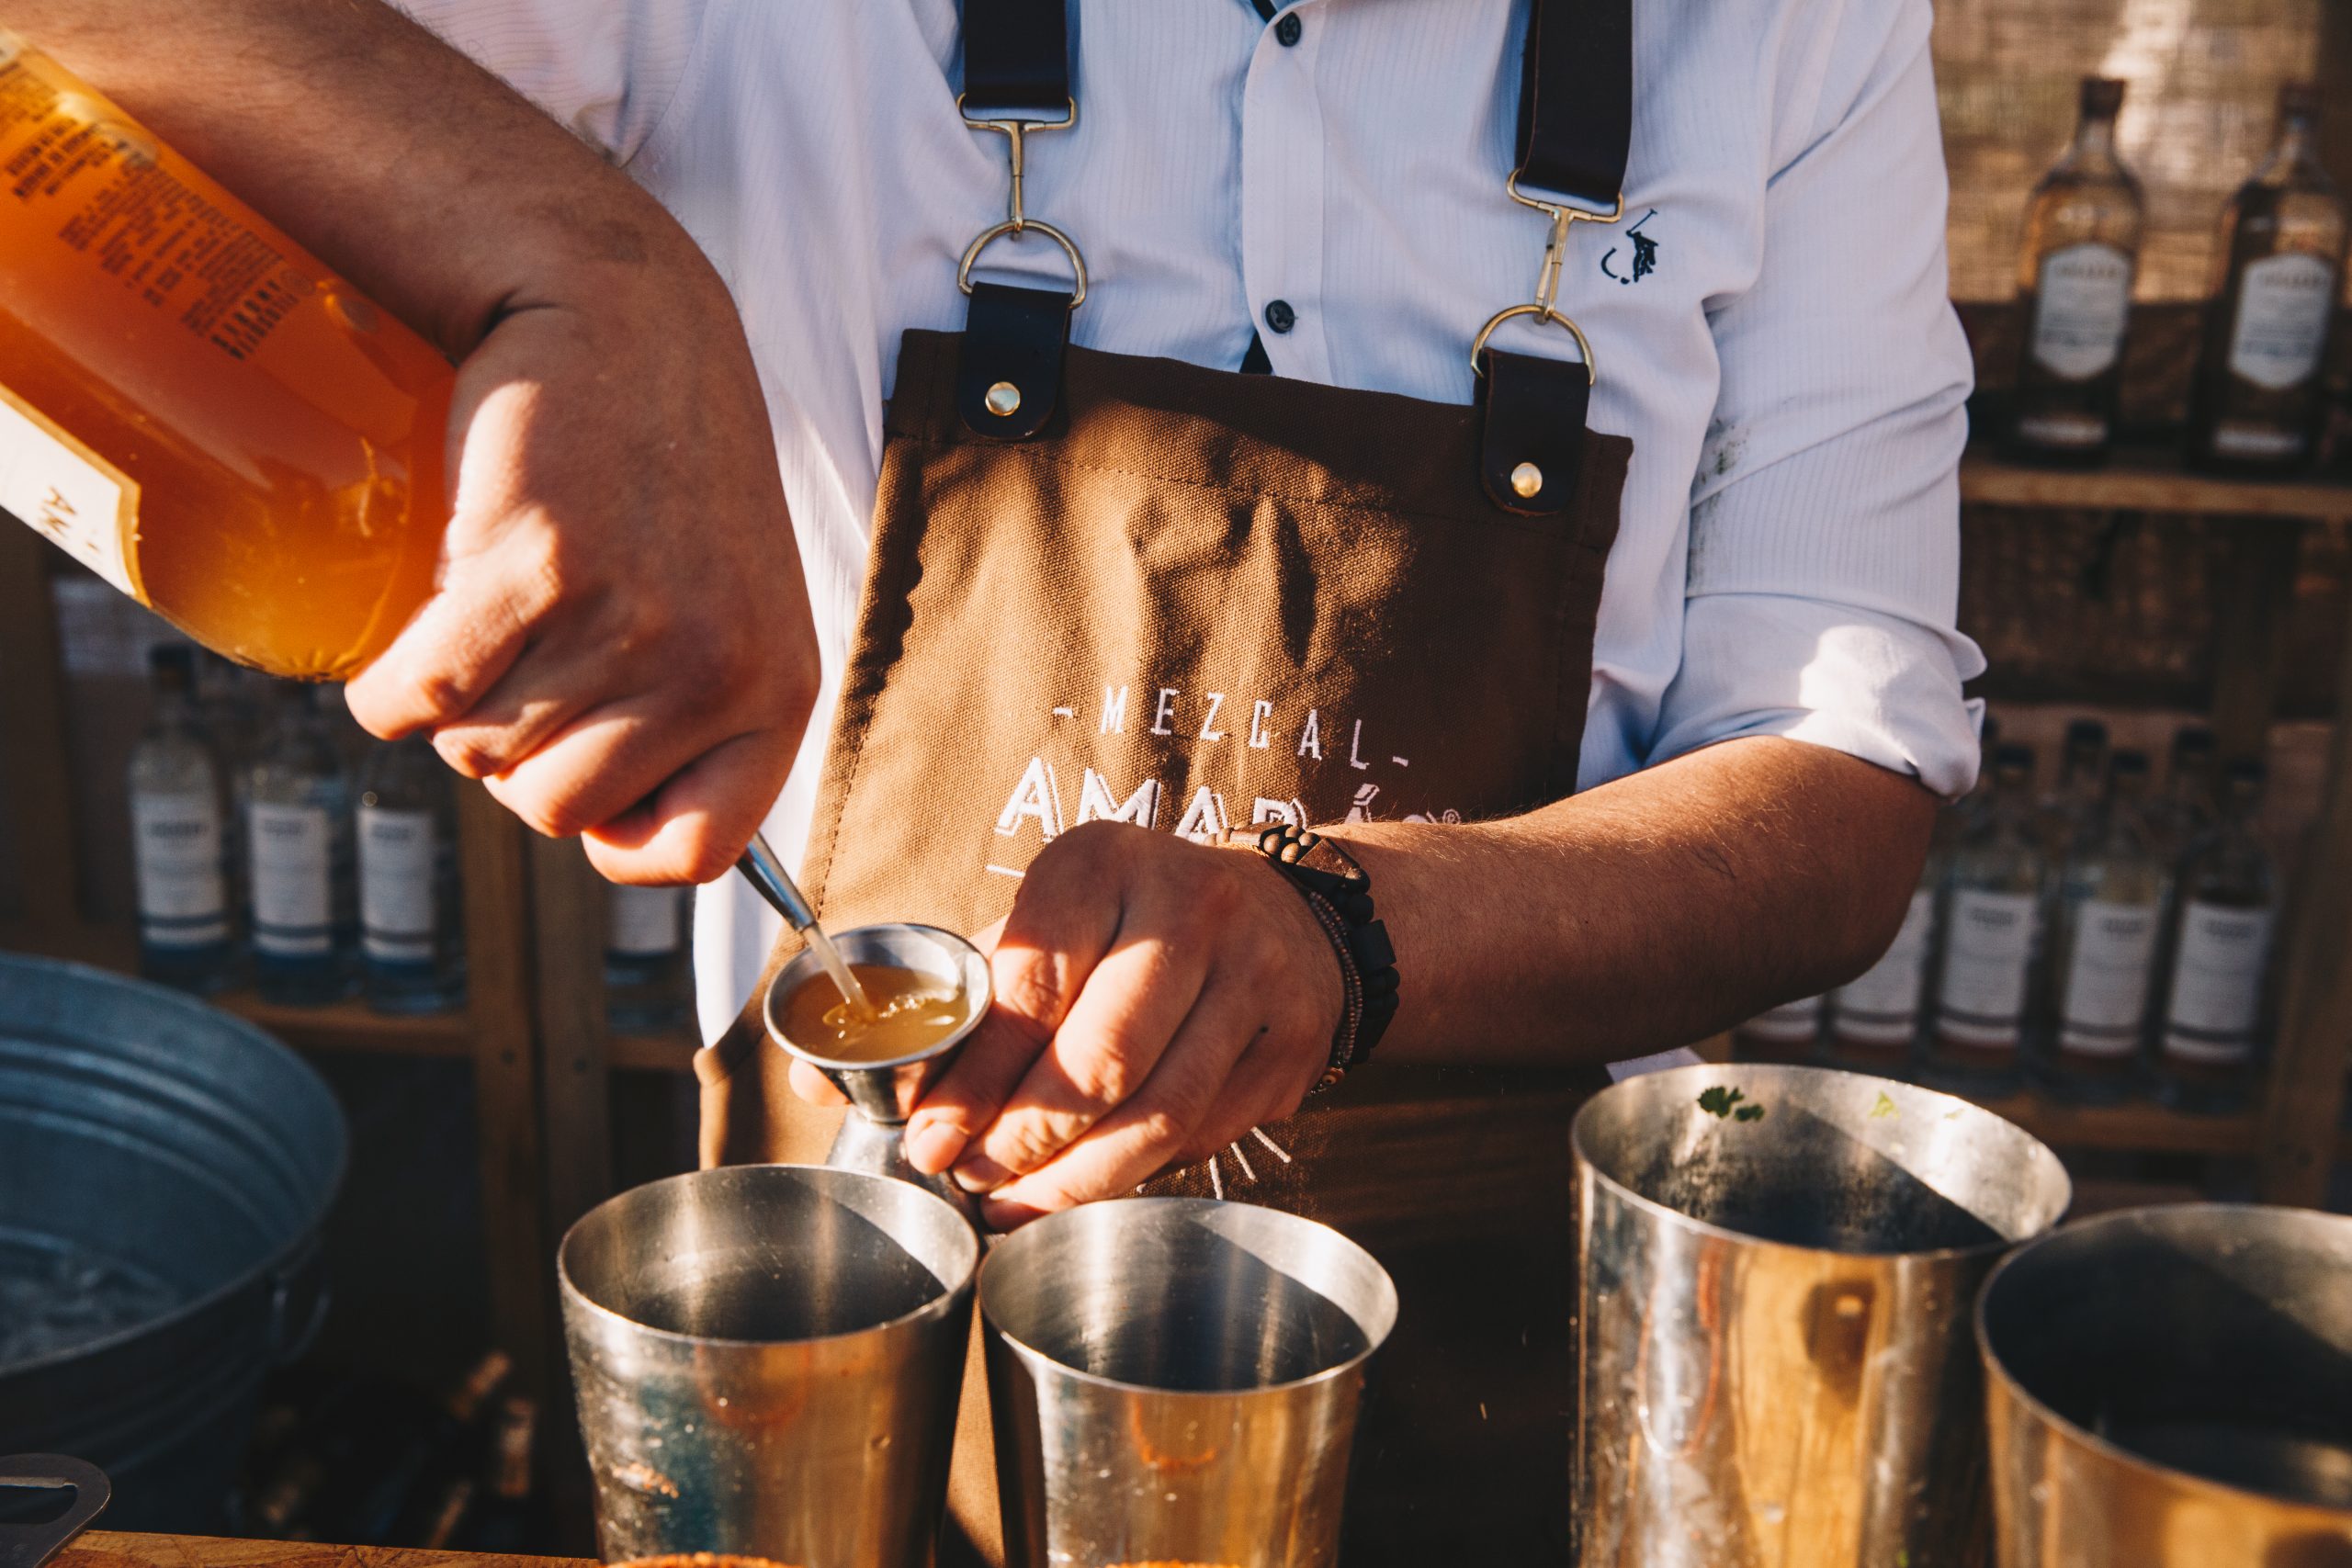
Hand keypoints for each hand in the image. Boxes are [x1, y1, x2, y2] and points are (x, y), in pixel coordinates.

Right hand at [344, 248, 816, 883]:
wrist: (622, 320)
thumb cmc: (667, 473)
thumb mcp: (734, 606)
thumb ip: (703, 717)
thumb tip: (616, 841)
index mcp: (775, 695)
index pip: (693, 854)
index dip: (615, 837)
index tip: (585, 780)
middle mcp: (715, 670)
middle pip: (554, 809)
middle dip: (513, 758)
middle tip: (519, 672)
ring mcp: (630, 621)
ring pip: (481, 753)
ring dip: (455, 709)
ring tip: (486, 630)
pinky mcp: (537, 567)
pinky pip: (423, 696)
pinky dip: (388, 693)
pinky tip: (399, 659)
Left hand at [789, 822, 1342, 1227]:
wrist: (1285, 913)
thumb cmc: (1128, 924)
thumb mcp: (1040, 925)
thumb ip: (944, 1002)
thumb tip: (815, 1083)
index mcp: (1102, 865)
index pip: (1028, 986)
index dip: (970, 1078)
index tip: (925, 1136)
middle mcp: (1189, 909)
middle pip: (1098, 1060)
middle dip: (1019, 1139)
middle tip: (968, 1176)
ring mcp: (1254, 978)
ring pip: (1157, 1114)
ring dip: (1074, 1179)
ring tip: (1014, 1201)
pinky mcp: (1291, 1047)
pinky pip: (1203, 1138)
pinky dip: (1133, 1178)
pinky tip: (1083, 1188)